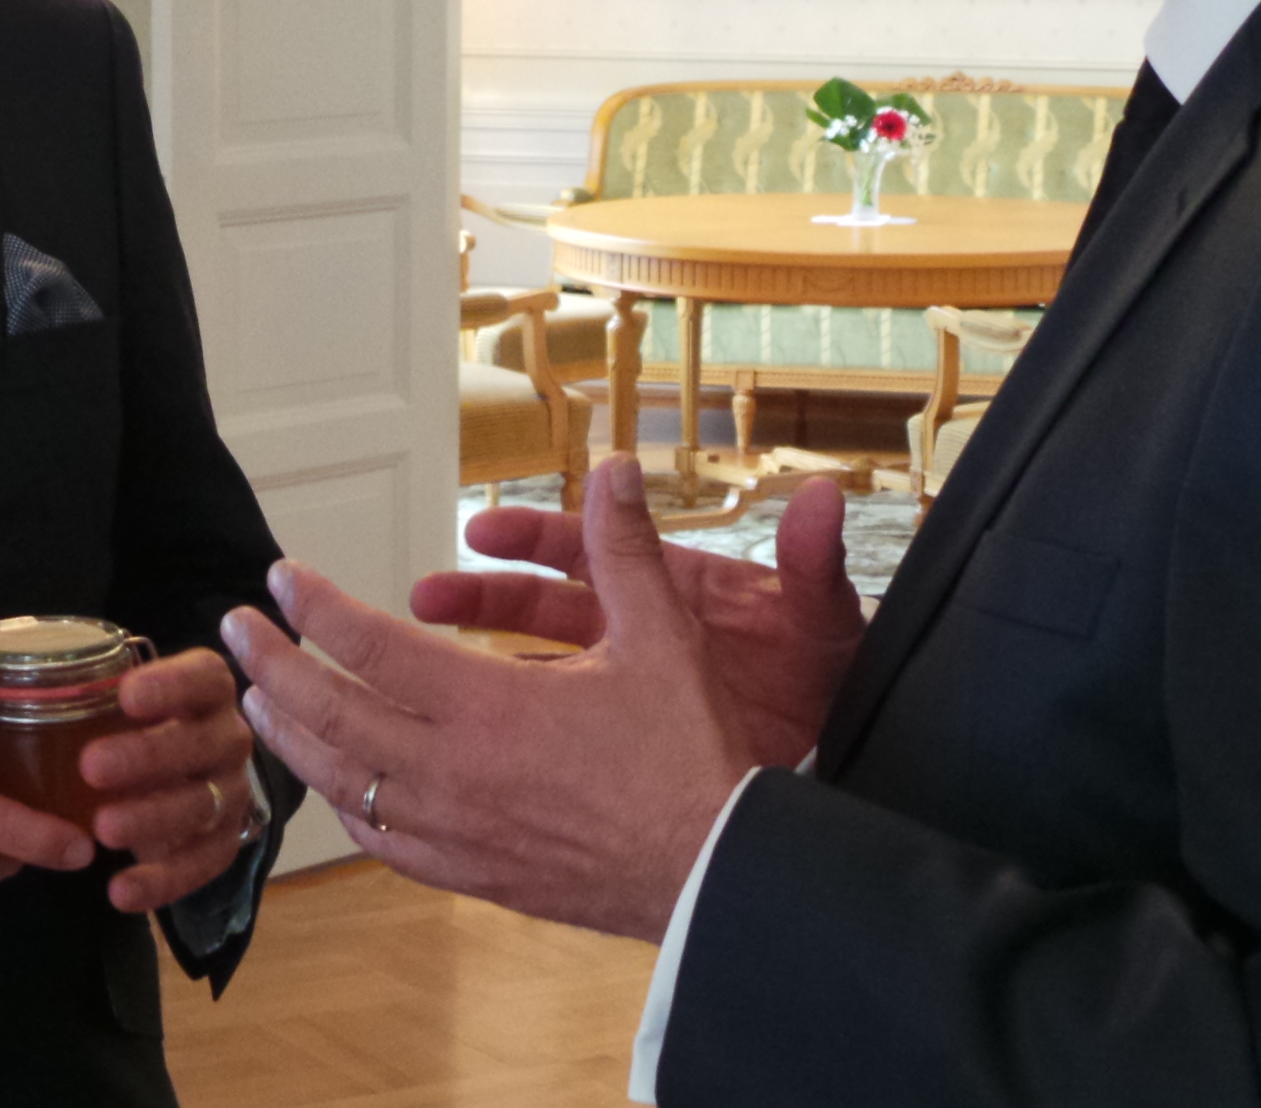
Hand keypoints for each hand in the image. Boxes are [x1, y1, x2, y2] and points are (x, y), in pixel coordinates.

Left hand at [81, 648, 259, 913]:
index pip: (204, 678)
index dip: (171, 685)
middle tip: (91, 765)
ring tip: (101, 828)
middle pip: (202, 744)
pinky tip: (119, 892)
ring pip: (202, 806)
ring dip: (151, 818)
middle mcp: (227, 739)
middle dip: (149, 755)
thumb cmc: (136, 726)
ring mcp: (230, 793)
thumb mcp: (120, 698)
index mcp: (206, 691)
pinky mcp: (222, 844)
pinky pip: (200, 866)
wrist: (183, 780)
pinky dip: (161, 882)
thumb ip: (88, 683)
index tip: (125, 695)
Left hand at [222, 459, 789, 942]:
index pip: (370, 646)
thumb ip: (625, 547)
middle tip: (234, 631)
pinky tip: (333, 785)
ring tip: (258, 701)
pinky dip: (342, 803)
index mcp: (489, 707)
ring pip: (341, 783)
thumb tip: (618, 464)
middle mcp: (454, 772)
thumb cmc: (689, 757)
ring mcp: (455, 831)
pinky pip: (380, 840)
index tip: (281, 577)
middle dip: (271, 667)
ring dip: (291, 736)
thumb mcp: (662, 637)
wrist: (716, 874)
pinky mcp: (470, 874)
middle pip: (330, 716)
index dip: (316, 607)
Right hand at [413, 469, 865, 767]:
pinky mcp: (621, 745)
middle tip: (424, 599)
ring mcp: (624, 690)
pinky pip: (550, 735)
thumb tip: (824, 499)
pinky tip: (467, 747)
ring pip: (533, 672)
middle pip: (539, 606)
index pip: (589, 549)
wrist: (838, 762)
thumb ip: (813, 561)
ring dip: (479, 667)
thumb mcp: (820, 623)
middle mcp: (638, 634)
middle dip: (479, 598)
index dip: (532, 535)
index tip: (481, 531)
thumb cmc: (827, 681)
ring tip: (423, 672)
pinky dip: (508, 733)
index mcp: (672, 589)